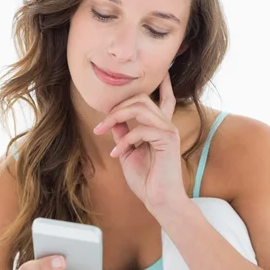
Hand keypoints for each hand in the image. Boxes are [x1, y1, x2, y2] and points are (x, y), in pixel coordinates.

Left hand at [93, 70, 187, 213]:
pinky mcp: (168, 140)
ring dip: (116, 117)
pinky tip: (117, 154)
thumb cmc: (146, 179)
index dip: (163, 82)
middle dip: (117, 107)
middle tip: (101, 124)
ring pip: (140, 107)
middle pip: (141, 98)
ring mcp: (169, 131)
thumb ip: (123, 133)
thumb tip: (113, 120)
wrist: (159, 200)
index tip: (159, 69)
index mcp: (159, 126)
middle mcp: (166, 124)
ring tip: (102, 131)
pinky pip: (141, 130)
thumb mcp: (128, 152)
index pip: (165, 98)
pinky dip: (125, 141)